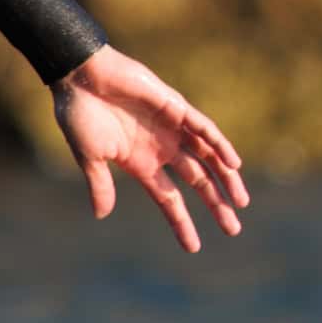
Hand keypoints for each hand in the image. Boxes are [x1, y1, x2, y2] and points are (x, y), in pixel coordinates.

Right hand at [53, 46, 249, 252]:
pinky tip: (233, 163)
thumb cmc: (79, 114)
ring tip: (241, 201)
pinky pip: (203, 128)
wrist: (80, 75)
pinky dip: (219, 144)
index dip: (182, 223)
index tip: (194, 247)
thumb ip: (100, 186)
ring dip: (226, 177)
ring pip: (207, 156)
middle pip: (197, 180)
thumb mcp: (90, 157)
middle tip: (234, 228)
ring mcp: (171, 127)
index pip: (169, 199)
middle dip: (216, 203)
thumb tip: (101, 215)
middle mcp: (161, 148)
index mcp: (141, 164)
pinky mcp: (176, 106)